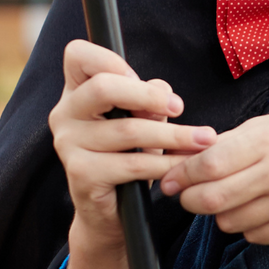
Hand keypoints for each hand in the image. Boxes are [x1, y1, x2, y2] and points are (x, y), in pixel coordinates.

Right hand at [49, 39, 216, 268]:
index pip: (78, 56)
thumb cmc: (127, 155)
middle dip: (148, 96)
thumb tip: (164, 92)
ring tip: (204, 140)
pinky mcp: (81, 174)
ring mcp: (68, 145)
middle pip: (102, 88)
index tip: (142, 78)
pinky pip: (132, 164)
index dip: (111, 59)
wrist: (110, 212)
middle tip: (180, 108)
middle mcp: (64, 115)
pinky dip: (165, 164)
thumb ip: (149, 99)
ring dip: (173, 136)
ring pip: (128, 131)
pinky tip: (186, 165)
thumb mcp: (141, 120)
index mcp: (75, 92)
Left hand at [159, 104, 268, 243]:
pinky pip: (253, 236)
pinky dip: (245, 225)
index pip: (208, 166)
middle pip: (212, 200)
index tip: (168, 180)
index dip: (180, 176)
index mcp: (267, 142)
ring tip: (232, 196)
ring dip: (219, 212)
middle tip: (187, 194)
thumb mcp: (266, 125)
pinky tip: (256, 207)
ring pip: (229, 222)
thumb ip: (225, 145)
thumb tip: (182, 164)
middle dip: (189, 200)